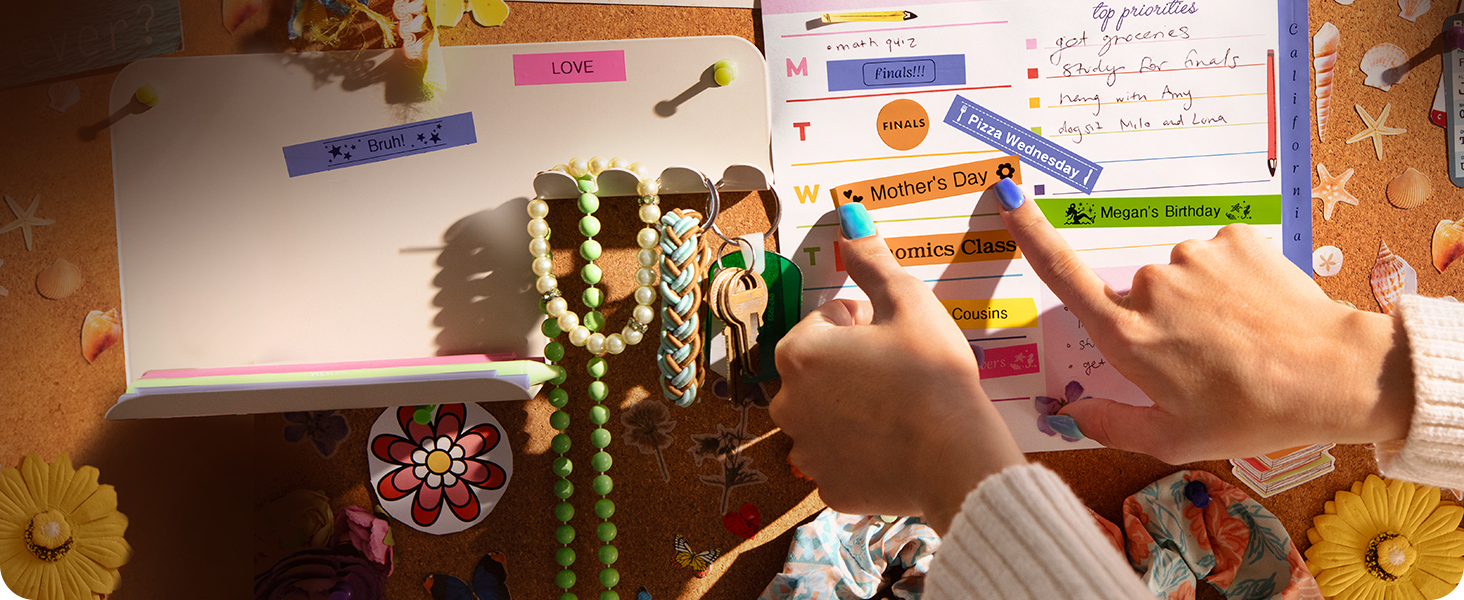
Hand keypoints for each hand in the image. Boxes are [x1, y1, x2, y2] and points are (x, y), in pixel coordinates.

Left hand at [769, 203, 1024, 533]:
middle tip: (900, 373)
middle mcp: (787, 403)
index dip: (866, 324)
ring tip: (900, 409)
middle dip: (853, 365)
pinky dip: (863, 451)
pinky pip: (843, 458)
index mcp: (799, 353)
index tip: (895, 338)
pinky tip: (896, 445)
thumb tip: (850, 217)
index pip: (828, 321)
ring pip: (828, 415)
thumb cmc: (933, 374)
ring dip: (854, 407)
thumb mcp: (909, 303)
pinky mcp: (828, 488)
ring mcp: (805, 451)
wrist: (957, 457)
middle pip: (821, 369)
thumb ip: (872, 261)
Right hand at [993, 180, 1413, 463]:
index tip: (1009, 195)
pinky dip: (1233, 279)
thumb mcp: (1174, 438)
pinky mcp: (1234, 238)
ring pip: (1180, 275)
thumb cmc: (1251, 415)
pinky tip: (1258, 310)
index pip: (1063, 276)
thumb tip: (1069, 412)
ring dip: (1200, 299)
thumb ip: (1110, 423)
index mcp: (1128, 336)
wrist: (1335, 375)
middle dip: (1161, 320)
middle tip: (1206, 358)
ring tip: (1241, 338)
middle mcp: (1150, 287)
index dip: (1030, 234)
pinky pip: (1218, 255)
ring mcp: (1193, 257)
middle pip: (1137, 296)